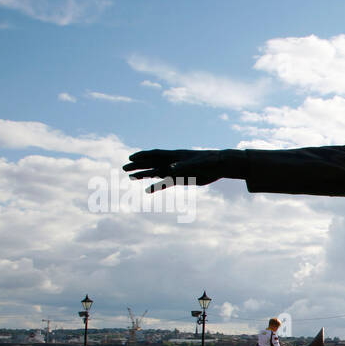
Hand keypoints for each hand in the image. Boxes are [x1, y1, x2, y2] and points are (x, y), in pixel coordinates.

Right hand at [123, 149, 241, 192]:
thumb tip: (171, 168)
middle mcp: (173, 162)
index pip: (156, 154)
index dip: (143, 156)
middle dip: (138, 166)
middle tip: (124, 168)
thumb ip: (183, 166)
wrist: (220, 165)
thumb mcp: (197, 163)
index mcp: (176, 156)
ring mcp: (176, 171)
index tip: (131, 157)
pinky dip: (157, 186)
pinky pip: (166, 183)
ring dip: (144, 175)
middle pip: (152, 163)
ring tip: (131, 177)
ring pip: (156, 173)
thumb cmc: (210, 161)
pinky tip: (147, 190)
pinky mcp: (181, 179)